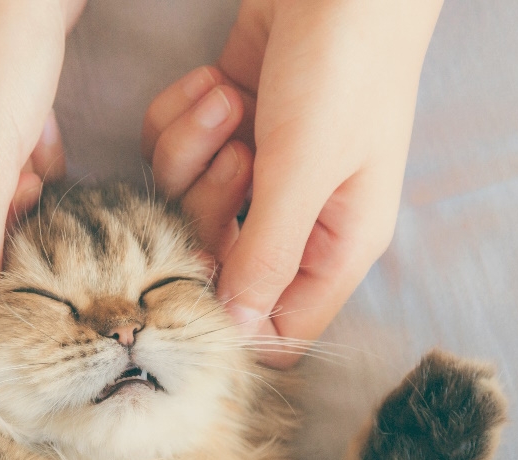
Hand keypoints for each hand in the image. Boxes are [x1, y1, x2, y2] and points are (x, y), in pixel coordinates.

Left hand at [142, 0, 442, 367]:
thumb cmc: (344, 67)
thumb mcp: (307, 169)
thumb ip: (267, 255)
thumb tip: (238, 333)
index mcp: (336, 242)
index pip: (279, 325)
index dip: (233, 315)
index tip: (197, 280)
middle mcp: (296, 213)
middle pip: (215, 259)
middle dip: (208, 206)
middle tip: (241, 154)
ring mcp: (258, 165)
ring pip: (185, 197)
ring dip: (195, 147)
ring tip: (235, 100)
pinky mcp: (225, 123)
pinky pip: (173, 146)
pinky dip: (185, 113)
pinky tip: (219, 81)